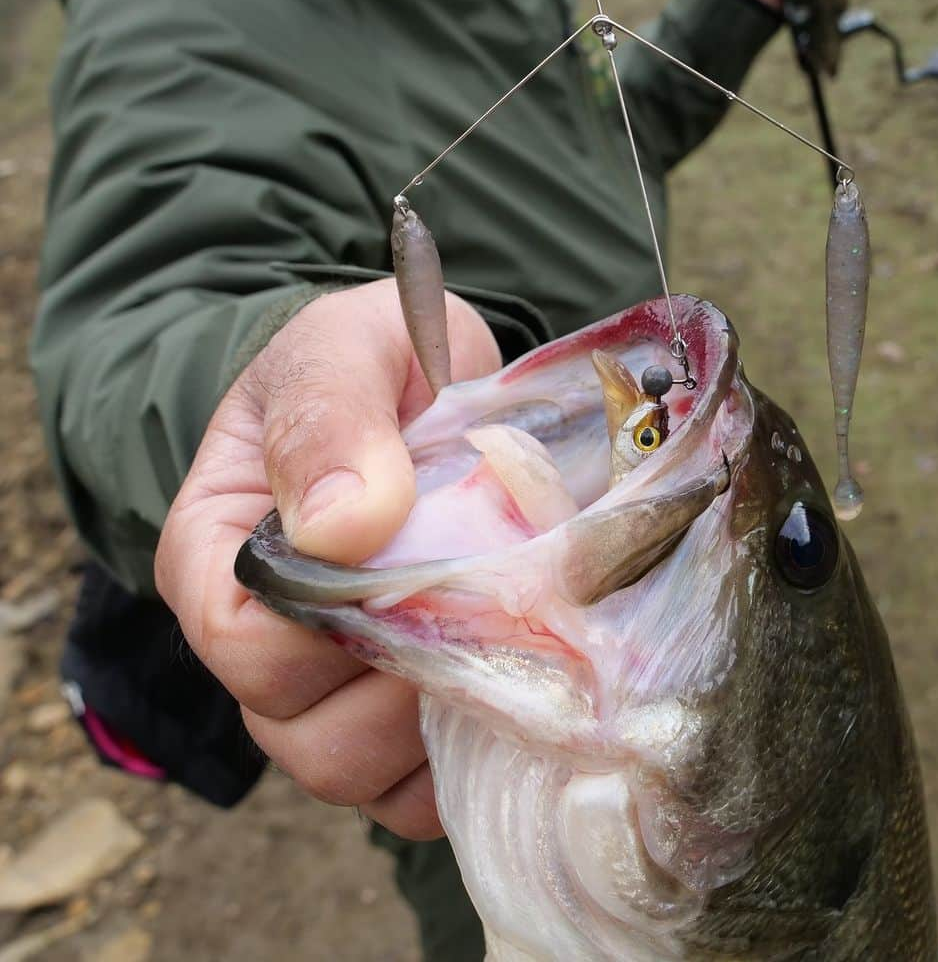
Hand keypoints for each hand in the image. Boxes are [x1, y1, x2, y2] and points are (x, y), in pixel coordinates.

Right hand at [155, 279, 500, 838]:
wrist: (426, 384)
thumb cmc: (370, 361)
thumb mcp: (344, 351)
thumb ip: (329, 419)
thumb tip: (343, 529)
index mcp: (218, 553)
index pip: (242, 640)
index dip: (332, 624)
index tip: (417, 562)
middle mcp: (258, 640)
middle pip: (298, 731)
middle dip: (403, 680)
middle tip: (482, 603)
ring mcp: (323, 690)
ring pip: (356, 773)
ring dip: (441, 720)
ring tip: (505, 635)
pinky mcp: (391, 719)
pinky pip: (414, 793)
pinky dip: (464, 759)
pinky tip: (513, 689)